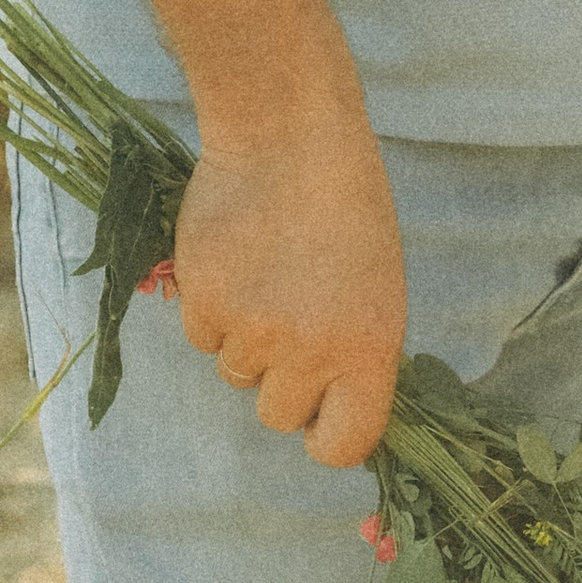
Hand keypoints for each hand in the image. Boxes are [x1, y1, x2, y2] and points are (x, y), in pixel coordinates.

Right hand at [173, 104, 406, 468]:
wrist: (288, 138)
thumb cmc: (347, 207)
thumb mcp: (379, 286)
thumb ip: (356, 350)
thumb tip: (329, 406)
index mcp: (370, 349)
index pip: (344, 444)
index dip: (326, 436)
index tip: (320, 418)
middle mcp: (312, 352)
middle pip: (278, 416)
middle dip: (280, 383)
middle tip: (289, 323)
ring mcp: (255, 332)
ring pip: (236, 374)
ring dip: (245, 339)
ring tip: (266, 274)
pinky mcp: (204, 305)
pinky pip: (202, 338)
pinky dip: (212, 309)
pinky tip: (235, 260)